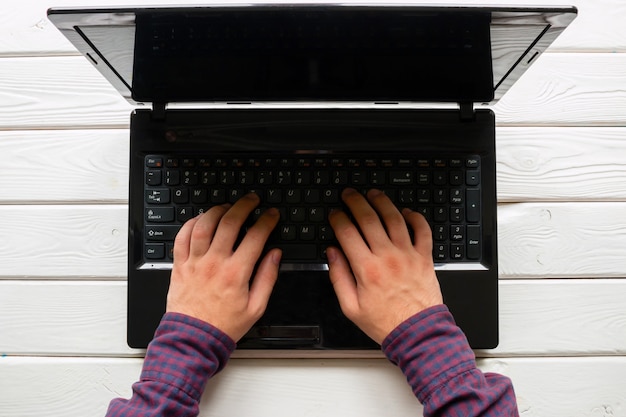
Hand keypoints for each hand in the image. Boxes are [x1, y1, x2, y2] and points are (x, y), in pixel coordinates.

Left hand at [166, 193, 281, 340]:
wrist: (194, 339)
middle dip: (244, 206)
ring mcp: (195, 262)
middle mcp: (215, 263)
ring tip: (227, 206)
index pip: (255, 236)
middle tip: (252, 200)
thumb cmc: (224, 325)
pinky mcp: (180, 266)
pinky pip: (182, 237)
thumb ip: (267, 278)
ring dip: (217, 210)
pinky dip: (191, 223)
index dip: (267, 220)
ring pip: (204, 225)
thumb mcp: (256, 307)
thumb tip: (275, 255)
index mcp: (236, 273)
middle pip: (230, 223)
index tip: (271, 214)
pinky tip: (201, 219)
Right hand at [327, 188, 442, 343]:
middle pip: (369, 218)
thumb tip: (332, 254)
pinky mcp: (424, 257)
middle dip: (355, 202)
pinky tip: (405, 212)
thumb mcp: (351, 307)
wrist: (417, 332)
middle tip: (349, 194)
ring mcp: (407, 254)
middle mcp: (387, 257)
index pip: (347, 233)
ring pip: (394, 218)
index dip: (338, 219)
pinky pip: (422, 230)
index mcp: (366, 269)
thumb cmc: (384, 322)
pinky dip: (414, 217)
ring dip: (382, 202)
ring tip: (373, 194)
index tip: (334, 214)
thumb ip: (339, 277)